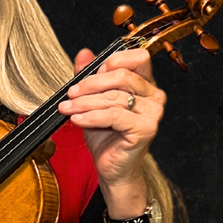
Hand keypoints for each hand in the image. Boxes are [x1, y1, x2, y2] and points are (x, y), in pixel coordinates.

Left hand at [58, 47, 165, 214]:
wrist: (111, 169)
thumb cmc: (105, 137)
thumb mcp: (93, 103)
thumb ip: (90, 79)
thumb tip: (83, 53)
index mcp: (145, 85)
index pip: (137, 57)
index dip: (111, 62)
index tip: (88, 74)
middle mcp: (154, 96)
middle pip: (122, 76)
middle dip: (90, 84)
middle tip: (70, 94)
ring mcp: (153, 112)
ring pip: (115, 97)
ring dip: (85, 102)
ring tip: (67, 109)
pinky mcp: (146, 128)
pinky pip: (114, 116)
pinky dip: (91, 117)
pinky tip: (77, 120)